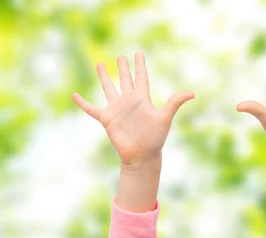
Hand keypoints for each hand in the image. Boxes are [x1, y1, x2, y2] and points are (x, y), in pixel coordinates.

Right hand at [72, 52, 193, 211]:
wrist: (141, 156)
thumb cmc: (155, 138)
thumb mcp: (165, 118)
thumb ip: (174, 103)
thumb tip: (192, 93)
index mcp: (142, 99)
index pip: (141, 77)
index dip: (140, 65)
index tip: (138, 53)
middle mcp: (129, 101)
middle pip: (125, 80)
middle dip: (123, 68)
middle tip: (121, 56)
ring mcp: (117, 109)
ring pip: (109, 88)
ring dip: (105, 77)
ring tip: (100, 64)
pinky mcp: (107, 119)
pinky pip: (91, 109)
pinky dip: (82, 102)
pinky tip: (74, 95)